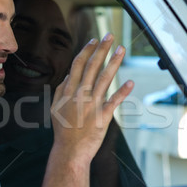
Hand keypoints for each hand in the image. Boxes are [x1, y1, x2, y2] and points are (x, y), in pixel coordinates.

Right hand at [50, 33, 132, 162]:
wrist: (69, 151)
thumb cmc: (63, 131)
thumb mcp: (55, 108)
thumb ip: (61, 90)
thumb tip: (69, 75)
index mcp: (68, 92)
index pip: (78, 65)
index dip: (87, 51)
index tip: (95, 40)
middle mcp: (80, 95)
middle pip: (91, 67)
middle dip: (101, 49)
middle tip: (110, 35)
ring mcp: (92, 106)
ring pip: (103, 79)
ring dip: (113, 62)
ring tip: (121, 49)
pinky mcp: (102, 117)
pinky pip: (114, 102)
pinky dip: (122, 92)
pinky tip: (131, 82)